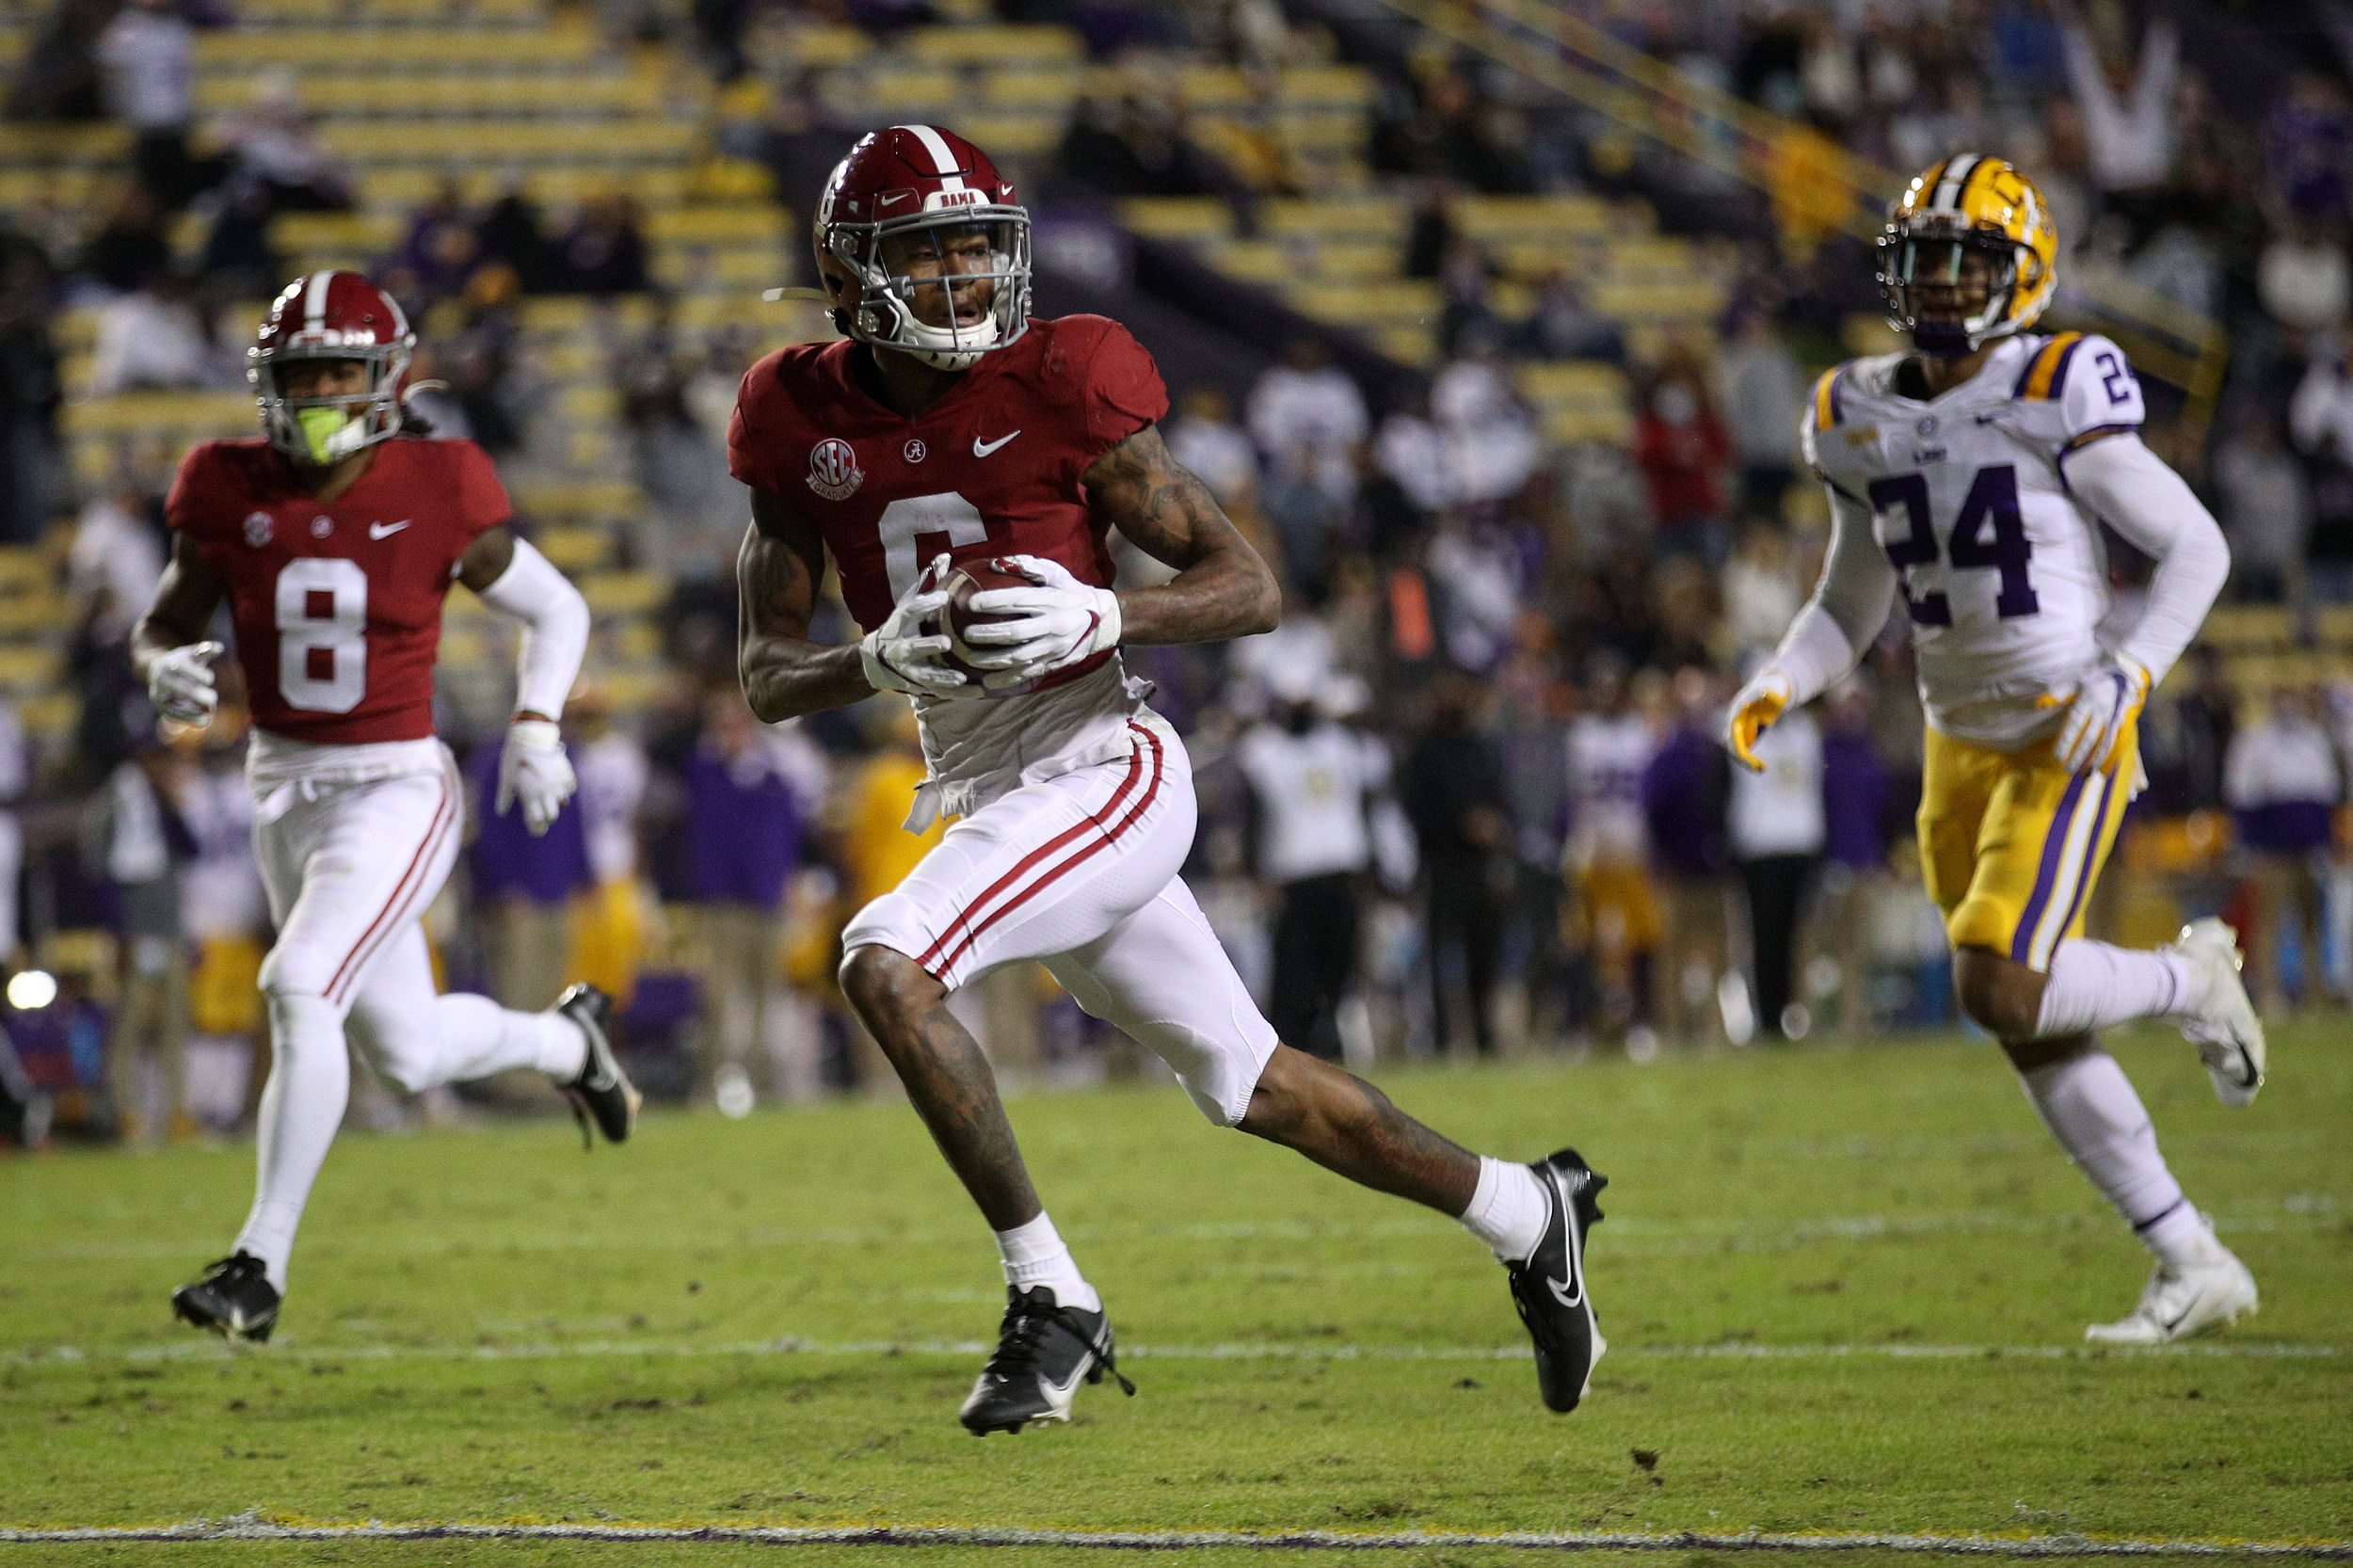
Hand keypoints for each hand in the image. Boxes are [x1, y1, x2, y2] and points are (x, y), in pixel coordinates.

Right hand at [148, 640, 223, 725]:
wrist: (158, 670)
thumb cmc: (183, 662)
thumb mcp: (193, 654)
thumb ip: (206, 650)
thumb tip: (219, 647)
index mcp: (170, 664)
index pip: (183, 669)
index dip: (199, 675)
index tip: (210, 679)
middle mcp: (162, 680)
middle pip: (180, 690)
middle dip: (197, 696)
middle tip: (213, 699)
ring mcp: (159, 693)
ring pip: (174, 706)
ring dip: (192, 713)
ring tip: (209, 718)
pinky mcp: (160, 705)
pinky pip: (173, 715)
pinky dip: (188, 720)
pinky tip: (204, 722)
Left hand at [497, 717, 575, 835]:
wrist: (531, 736)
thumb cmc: (515, 757)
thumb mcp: (506, 778)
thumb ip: (505, 797)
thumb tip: (501, 812)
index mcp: (530, 795)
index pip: (536, 820)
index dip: (536, 828)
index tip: (536, 831)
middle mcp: (545, 792)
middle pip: (552, 815)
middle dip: (547, 819)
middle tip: (542, 818)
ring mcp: (557, 783)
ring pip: (561, 803)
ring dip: (555, 804)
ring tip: (548, 802)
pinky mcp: (564, 773)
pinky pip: (568, 789)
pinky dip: (563, 791)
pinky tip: (557, 787)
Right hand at [859, 555, 969, 698]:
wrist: (876, 662)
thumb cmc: (901, 626)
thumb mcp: (908, 604)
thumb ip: (926, 581)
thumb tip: (946, 555)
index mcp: (900, 623)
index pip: (909, 611)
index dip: (924, 604)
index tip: (942, 597)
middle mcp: (900, 647)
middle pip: (912, 648)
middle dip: (927, 646)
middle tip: (946, 643)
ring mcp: (908, 669)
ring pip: (924, 675)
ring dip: (942, 677)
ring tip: (960, 678)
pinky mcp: (918, 686)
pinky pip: (939, 692)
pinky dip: (958, 694)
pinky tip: (978, 692)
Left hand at [958, 554, 1120, 690]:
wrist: (1101, 619)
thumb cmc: (1070, 592)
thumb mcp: (1057, 574)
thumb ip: (1031, 566)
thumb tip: (998, 563)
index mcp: (1053, 601)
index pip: (1020, 600)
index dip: (994, 601)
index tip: (972, 603)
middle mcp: (1055, 626)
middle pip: (1016, 632)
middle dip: (988, 634)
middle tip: (966, 634)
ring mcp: (1055, 648)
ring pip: (1020, 657)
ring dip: (993, 660)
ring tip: (971, 658)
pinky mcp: (1055, 663)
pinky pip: (1028, 673)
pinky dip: (1007, 679)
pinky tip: (988, 682)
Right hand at [1725, 668, 1791, 771]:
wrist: (1772, 687)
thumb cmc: (1774, 687)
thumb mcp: (1775, 690)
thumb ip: (1772, 693)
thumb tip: (1765, 692)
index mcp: (1737, 711)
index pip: (1733, 733)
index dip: (1740, 747)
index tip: (1750, 759)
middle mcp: (1733, 720)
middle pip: (1731, 744)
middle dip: (1743, 758)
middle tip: (1760, 768)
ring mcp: (1737, 727)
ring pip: (1735, 749)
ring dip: (1746, 761)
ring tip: (1762, 769)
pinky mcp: (1744, 733)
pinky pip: (1743, 750)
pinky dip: (1749, 759)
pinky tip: (1762, 766)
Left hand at [2039, 652, 2148, 773]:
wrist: (2126, 672)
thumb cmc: (2095, 679)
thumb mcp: (2076, 681)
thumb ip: (2058, 694)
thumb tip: (2037, 704)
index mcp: (2087, 701)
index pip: (2075, 725)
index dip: (2067, 742)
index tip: (2057, 756)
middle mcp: (2102, 711)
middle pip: (2089, 738)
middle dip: (2079, 755)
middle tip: (2067, 770)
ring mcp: (2114, 718)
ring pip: (2105, 743)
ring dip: (2094, 760)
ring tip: (2084, 774)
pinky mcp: (2123, 723)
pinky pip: (2117, 743)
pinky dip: (2110, 757)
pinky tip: (2102, 771)